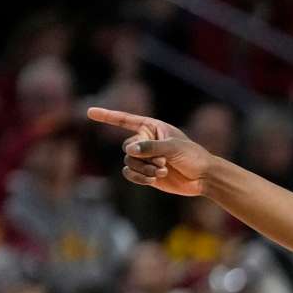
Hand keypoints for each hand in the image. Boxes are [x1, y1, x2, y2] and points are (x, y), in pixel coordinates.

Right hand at [87, 107, 212, 195]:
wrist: (203, 177)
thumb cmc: (193, 156)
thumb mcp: (173, 148)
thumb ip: (151, 147)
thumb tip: (129, 151)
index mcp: (152, 127)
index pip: (125, 120)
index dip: (107, 116)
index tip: (89, 111)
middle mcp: (145, 141)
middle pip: (127, 147)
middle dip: (144, 157)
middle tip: (164, 162)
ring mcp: (144, 158)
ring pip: (128, 162)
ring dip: (143, 169)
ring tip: (163, 171)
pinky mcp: (145, 173)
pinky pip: (130, 174)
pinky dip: (139, 178)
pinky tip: (154, 180)